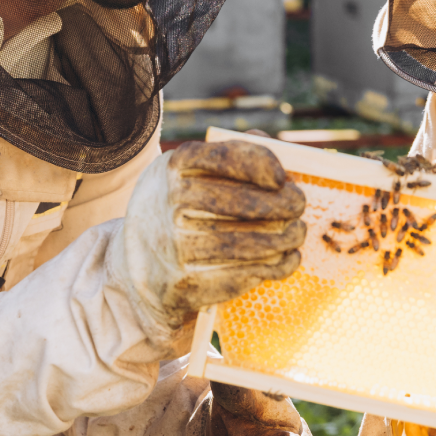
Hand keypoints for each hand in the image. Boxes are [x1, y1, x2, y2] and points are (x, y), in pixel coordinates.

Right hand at [110, 141, 306, 350]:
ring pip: (249, 244)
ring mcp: (175, 247)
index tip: (281, 176)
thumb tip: (276, 152)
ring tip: (296, 233)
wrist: (136, 266)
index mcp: (171, 167)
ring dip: (285, 238)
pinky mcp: (187, 283)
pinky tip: (286, 258)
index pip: (225, 157)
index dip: (261, 164)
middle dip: (284, 204)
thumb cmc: (176, 209)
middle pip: (243, 203)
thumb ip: (229, 155)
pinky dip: (276, 266)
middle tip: (299, 205)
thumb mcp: (185, 174)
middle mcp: (169, 203)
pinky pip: (245, 274)